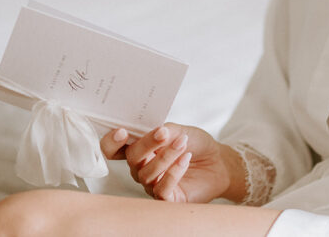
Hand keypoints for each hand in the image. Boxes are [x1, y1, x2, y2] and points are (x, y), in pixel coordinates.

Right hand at [100, 124, 228, 202]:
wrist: (217, 162)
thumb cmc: (195, 145)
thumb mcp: (181, 131)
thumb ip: (165, 130)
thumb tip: (156, 131)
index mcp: (139, 150)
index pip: (113, 149)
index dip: (111, 142)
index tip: (122, 131)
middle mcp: (141, 168)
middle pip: (131, 159)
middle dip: (147, 144)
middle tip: (164, 133)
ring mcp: (152, 184)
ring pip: (147, 173)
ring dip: (166, 156)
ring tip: (183, 144)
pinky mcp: (166, 198)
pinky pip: (161, 189)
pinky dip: (174, 172)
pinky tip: (186, 159)